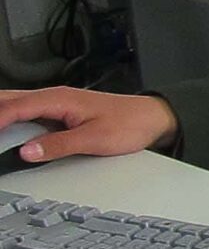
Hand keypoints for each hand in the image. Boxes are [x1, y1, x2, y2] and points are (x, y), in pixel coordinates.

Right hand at [0, 87, 177, 161]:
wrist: (152, 118)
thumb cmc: (129, 124)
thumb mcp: (95, 139)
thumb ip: (59, 145)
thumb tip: (28, 152)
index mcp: (59, 99)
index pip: (15, 107)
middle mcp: (54, 97)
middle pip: (9, 100)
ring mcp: (56, 102)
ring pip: (15, 103)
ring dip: (0, 112)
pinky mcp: (59, 111)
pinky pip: (26, 110)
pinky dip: (9, 115)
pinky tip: (4, 125)